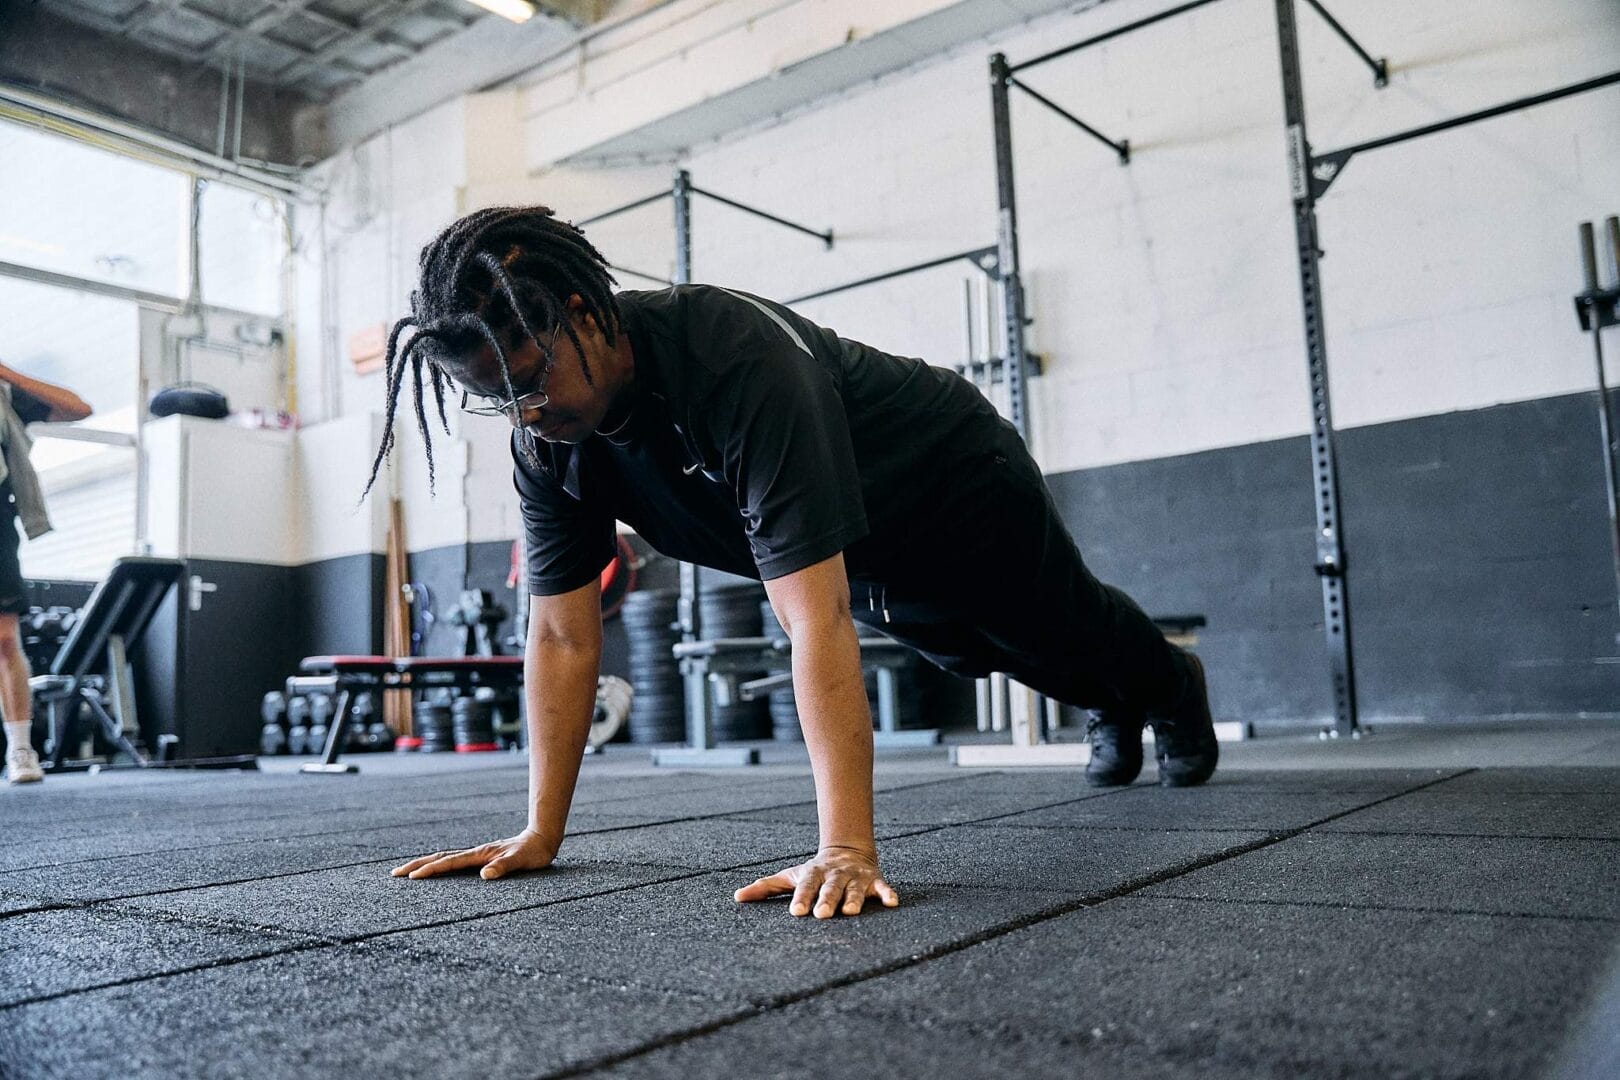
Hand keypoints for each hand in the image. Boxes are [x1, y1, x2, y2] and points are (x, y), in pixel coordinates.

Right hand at [390, 828, 558, 880]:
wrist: (542, 840)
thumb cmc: (533, 853)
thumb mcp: (521, 862)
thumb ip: (504, 867)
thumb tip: (485, 875)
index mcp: (480, 855)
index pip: (449, 863)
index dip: (430, 870)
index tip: (412, 877)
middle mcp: (474, 854)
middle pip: (439, 858)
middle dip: (416, 865)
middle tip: (394, 874)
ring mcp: (476, 855)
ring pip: (443, 859)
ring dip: (423, 864)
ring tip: (405, 872)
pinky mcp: (480, 859)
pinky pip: (453, 862)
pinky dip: (438, 865)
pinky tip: (433, 871)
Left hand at [733, 844, 899, 918]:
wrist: (847, 851)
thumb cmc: (814, 872)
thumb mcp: (791, 876)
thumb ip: (766, 887)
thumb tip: (737, 897)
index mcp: (814, 874)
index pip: (805, 886)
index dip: (802, 898)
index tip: (797, 912)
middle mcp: (835, 876)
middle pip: (830, 888)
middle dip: (826, 900)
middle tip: (821, 915)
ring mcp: (856, 878)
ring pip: (855, 890)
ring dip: (853, 900)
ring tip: (849, 913)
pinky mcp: (874, 881)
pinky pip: (883, 888)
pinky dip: (887, 894)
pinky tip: (892, 903)